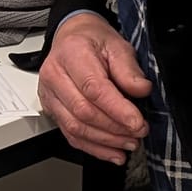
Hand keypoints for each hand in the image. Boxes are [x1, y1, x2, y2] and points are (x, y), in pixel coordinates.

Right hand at [39, 12, 150, 163]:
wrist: (73, 38)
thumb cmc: (93, 41)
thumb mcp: (117, 45)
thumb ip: (129, 69)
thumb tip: (141, 90)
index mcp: (71, 54)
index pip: (93, 88)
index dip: (117, 110)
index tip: (137, 122)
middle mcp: (55, 75)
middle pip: (83, 111)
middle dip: (114, 128)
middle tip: (138, 133)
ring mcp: (50, 95)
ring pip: (75, 127)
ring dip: (106, 141)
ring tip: (129, 143)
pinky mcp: (52, 110)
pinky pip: (70, 135)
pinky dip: (93, 148)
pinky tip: (112, 152)